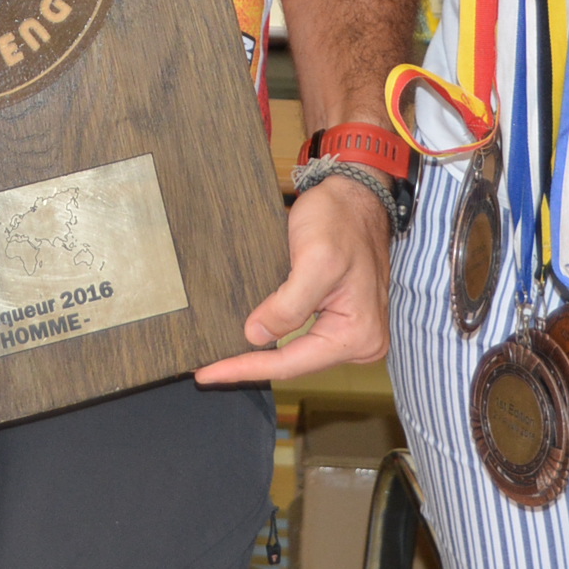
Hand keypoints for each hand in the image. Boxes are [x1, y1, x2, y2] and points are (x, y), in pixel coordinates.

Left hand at [195, 176, 391, 382]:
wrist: (355, 195)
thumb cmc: (341, 220)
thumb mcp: (314, 260)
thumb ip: (288, 305)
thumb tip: (256, 336)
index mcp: (358, 334)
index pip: (292, 363)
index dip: (247, 368)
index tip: (208, 373)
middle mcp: (360, 340)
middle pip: (295, 363)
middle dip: (252, 364)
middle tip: (208, 369)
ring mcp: (350, 330)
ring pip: (296, 352)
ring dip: (261, 354)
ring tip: (222, 359)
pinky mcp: (338, 317)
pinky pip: (302, 336)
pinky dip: (275, 339)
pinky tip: (251, 338)